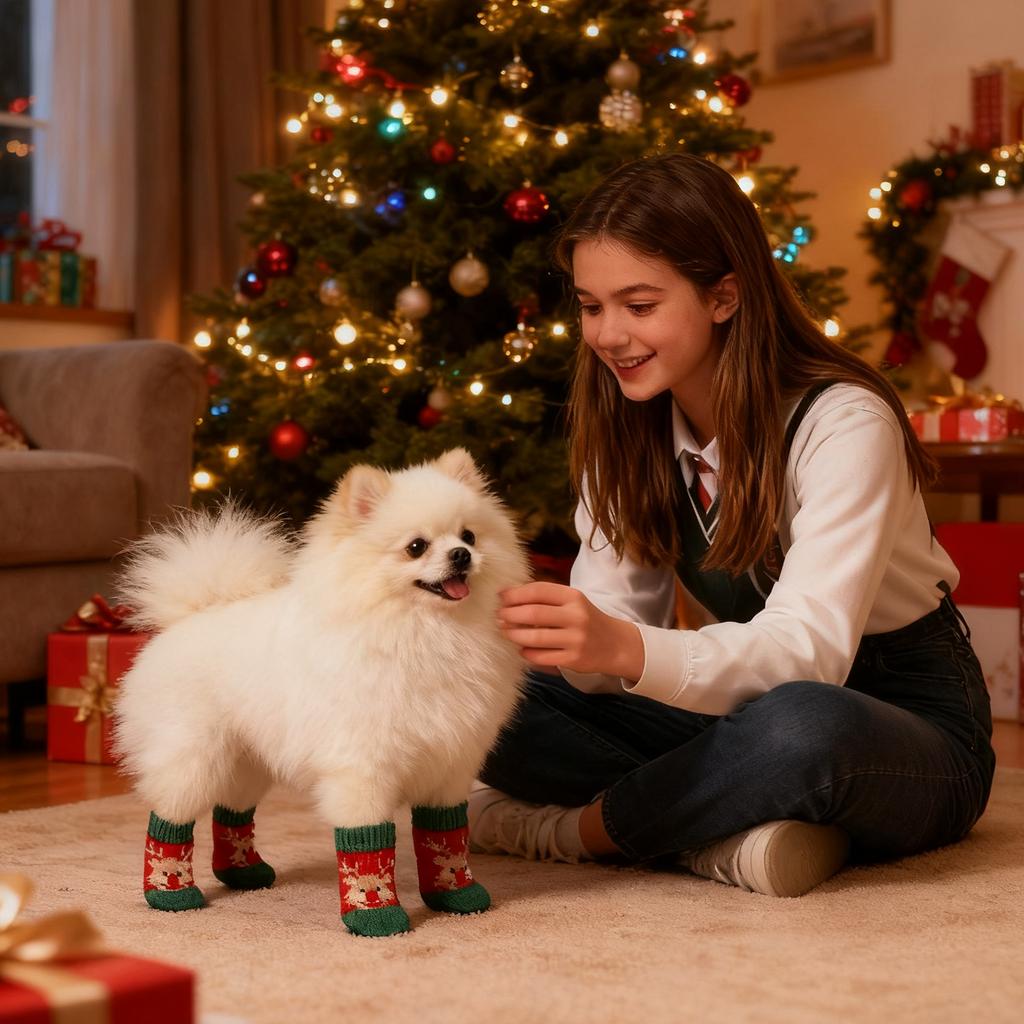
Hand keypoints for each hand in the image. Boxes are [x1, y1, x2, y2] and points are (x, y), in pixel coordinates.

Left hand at [498, 582, 643, 680]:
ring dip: (515, 635)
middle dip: (510, 615)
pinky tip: (522, 649)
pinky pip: (542, 657)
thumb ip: (546, 598)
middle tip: (499, 617)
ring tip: (506, 632)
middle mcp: (576, 616)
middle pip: (534, 613)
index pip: (539, 591)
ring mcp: (575, 639)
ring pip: (535, 638)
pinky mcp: (574, 659)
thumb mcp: (573, 602)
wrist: (616, 644)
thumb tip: (508, 595)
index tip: (501, 597)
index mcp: (574, 597)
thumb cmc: (587, 620)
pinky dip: (527, 653)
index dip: (515, 594)